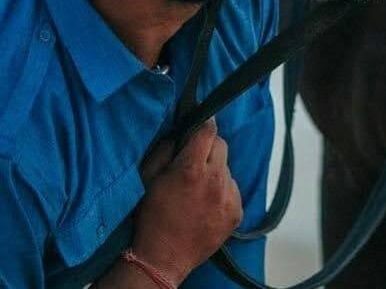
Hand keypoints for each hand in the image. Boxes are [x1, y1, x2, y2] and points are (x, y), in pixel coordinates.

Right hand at [131, 118, 242, 283]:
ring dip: (215, 172)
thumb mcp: (148, 178)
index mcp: (192, 169)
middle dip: (208, 149)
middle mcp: (215, 180)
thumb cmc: (151, 218)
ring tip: (197, 190)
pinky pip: (232, 190)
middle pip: (221, 146)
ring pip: (227, 169)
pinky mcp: (237, 212)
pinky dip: (222, 192)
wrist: (162, 260)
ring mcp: (229, 197)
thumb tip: (181, 132)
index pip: (208, 131)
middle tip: (194, 162)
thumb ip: (166, 149)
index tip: (201, 126)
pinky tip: (205, 205)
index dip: (204, 125)